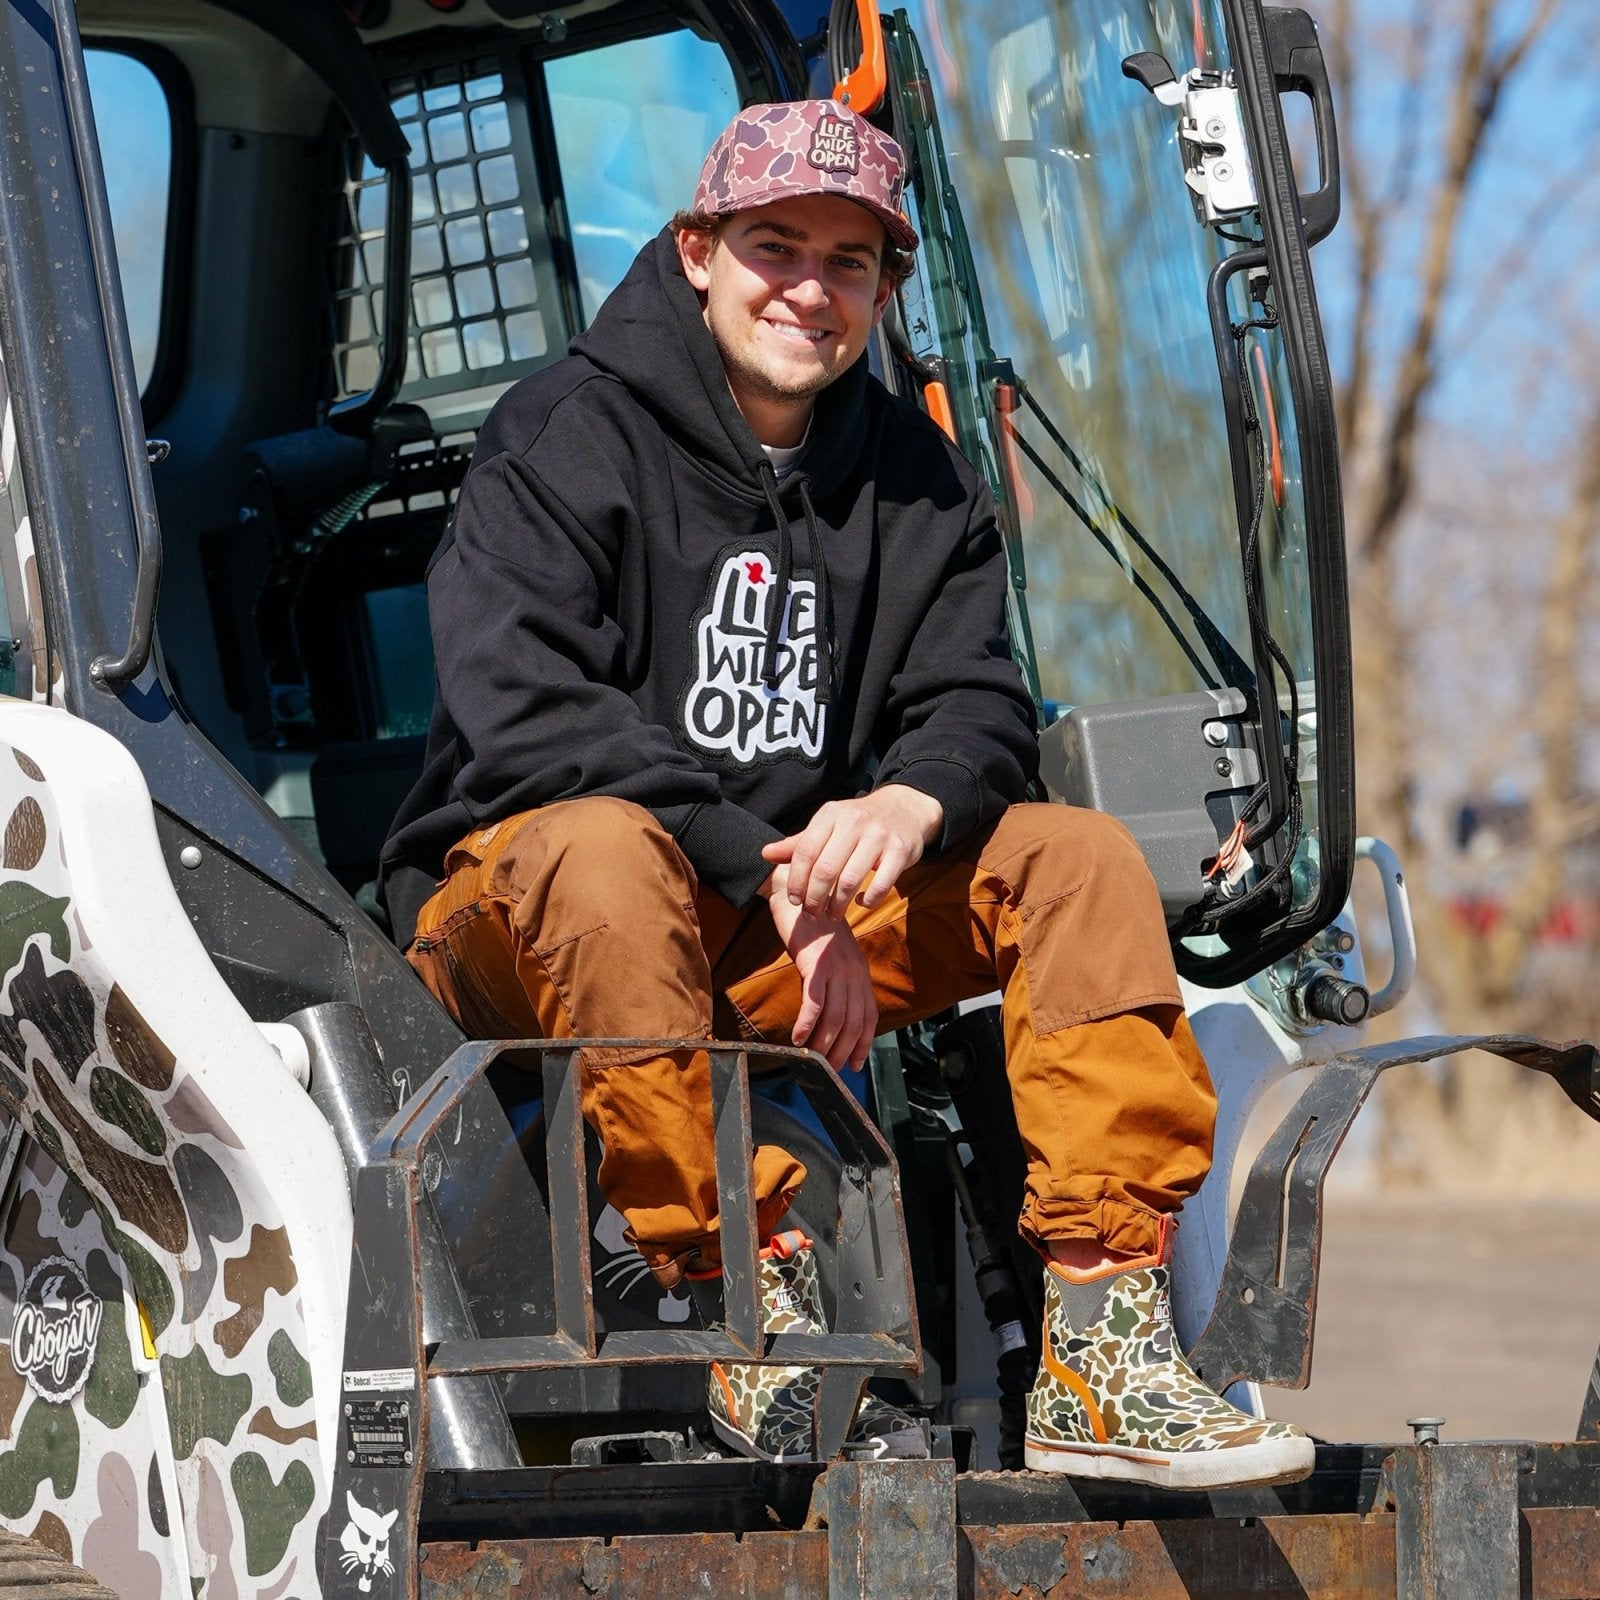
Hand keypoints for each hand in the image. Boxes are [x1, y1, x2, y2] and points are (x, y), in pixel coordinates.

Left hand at [761, 785, 944, 918]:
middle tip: (812, 914)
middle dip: (814, 898)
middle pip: (825, 869)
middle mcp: (854, 822)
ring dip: (838, 905)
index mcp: (830, 815)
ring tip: (833, 915)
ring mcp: (879, 836)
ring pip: (850, 880)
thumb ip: (799, 843)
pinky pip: (880, 885)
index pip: (805, 851)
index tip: (794, 900)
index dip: (796, 880)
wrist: (904, 808)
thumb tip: (765, 854)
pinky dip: (868, 900)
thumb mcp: (828, 824)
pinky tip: (862, 902)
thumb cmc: (859, 822)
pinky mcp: (900, 851)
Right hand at [762, 865, 877, 1068]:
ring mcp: (835, 967)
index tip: (855, 1063)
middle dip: (843, 1051)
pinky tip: (798, 1039)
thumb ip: (836, 980)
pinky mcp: (813, 963)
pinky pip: (814, 1001)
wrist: (796, 893)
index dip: (863, 1042)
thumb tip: (831, 1012)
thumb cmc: (810, 927)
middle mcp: (852, 971)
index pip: (869, 1014)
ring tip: (814, 1062)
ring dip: (825, 1044)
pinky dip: (808, 1024)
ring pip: (836, 1016)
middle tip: (831, 1071)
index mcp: (858, 970)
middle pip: (853, 1021)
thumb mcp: (831, 955)